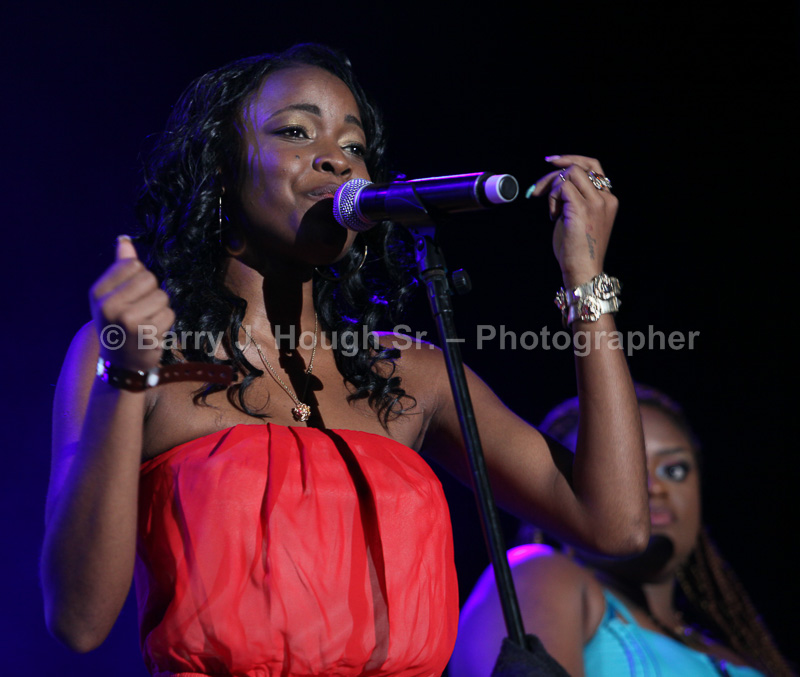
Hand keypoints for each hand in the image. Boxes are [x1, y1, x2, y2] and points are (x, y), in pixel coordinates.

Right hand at [89, 236, 173, 371]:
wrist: (120, 364)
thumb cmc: (118, 324)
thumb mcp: (111, 296)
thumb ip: (120, 267)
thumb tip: (124, 240)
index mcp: (97, 292)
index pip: (133, 264)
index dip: (139, 278)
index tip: (130, 296)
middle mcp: (109, 305)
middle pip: (150, 278)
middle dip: (152, 292)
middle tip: (140, 311)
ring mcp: (127, 320)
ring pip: (162, 296)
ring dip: (160, 309)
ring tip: (146, 323)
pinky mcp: (146, 333)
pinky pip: (169, 314)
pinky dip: (165, 323)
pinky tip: (151, 333)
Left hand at [529, 155, 617, 287]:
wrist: (582, 269)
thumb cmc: (577, 250)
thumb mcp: (579, 219)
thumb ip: (575, 200)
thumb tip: (555, 185)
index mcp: (608, 200)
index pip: (594, 167)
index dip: (572, 160)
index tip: (553, 161)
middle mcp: (605, 198)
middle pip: (580, 167)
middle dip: (554, 174)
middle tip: (538, 190)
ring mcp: (596, 202)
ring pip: (570, 174)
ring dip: (552, 188)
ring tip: (551, 210)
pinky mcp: (582, 209)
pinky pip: (562, 188)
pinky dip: (552, 199)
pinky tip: (553, 216)